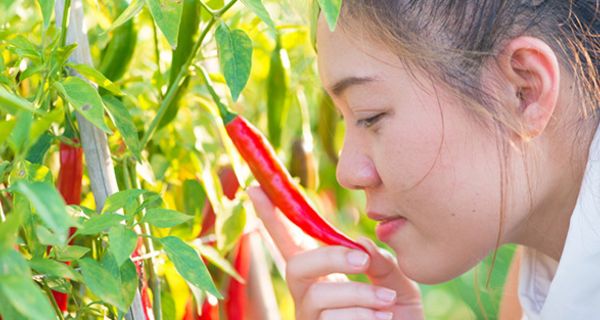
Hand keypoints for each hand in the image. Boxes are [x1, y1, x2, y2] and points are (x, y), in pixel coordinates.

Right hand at [248, 187, 423, 319]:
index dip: (273, 218)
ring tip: (388, 303)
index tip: (255, 189)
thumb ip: (381, 263)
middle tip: (362, 261)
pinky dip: (366, 318)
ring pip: (319, 296)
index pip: (292, 243)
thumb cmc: (399, 317)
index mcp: (322, 276)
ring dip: (361, 296)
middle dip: (329, 257)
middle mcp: (308, 297)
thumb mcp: (397, 284)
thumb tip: (359, 246)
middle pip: (295, 266)